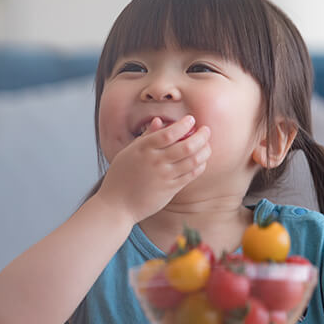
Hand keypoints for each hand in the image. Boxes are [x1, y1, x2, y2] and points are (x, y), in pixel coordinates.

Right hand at [96, 115, 211, 223]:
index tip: (191, 119)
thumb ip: (146, 136)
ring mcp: (164, 176)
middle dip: (201, 136)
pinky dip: (200, 165)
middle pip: (186, 146)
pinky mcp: (170, 189)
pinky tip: (201, 161)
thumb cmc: (121, 176)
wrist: (116, 204)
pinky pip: (191, 175)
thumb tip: (159, 120)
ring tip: (207, 145)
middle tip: (206, 130)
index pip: (170, 132)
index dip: (184, 124)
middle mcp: (155, 161)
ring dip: (204, 151)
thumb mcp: (129, 152)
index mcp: (143, 148)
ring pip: (193, 160)